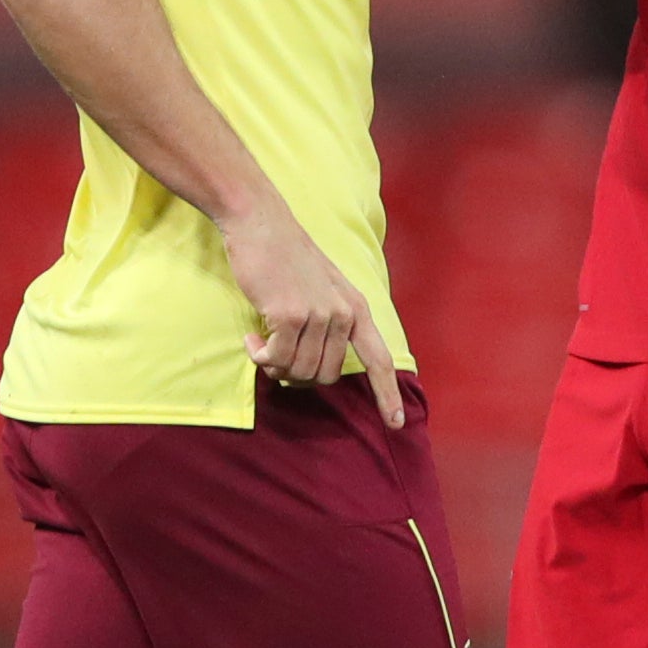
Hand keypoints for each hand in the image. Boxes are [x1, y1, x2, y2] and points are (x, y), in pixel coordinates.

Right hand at [220, 203, 403, 425]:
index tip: (396, 423)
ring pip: (298, 372)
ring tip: (263, 338)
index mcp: (356, 308)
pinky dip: (259, 355)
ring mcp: (319, 315)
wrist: (261, 223)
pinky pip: (275, 360)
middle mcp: (343, 314)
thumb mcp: (323, 287)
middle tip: (275, 352)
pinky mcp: (290, 316)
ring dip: (274, 365)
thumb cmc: (286, 258)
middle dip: (296, 374)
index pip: (380, 359)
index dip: (387, 394)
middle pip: (325, 377)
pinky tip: (252, 336)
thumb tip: (318, 368)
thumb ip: (330, 322)